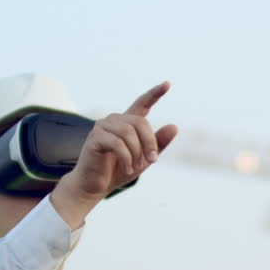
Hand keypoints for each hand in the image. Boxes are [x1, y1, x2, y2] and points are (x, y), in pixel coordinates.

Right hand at [50, 81, 178, 227]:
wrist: (95, 186)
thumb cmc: (118, 171)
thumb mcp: (144, 159)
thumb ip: (158, 144)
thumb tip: (174, 126)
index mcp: (127, 123)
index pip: (142, 103)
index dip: (155, 93)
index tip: (168, 84)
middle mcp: (115, 120)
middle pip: (140, 122)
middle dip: (150, 142)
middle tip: (152, 161)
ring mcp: (103, 126)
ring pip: (129, 132)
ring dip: (137, 153)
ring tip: (135, 167)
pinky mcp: (95, 137)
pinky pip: (118, 144)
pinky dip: (126, 158)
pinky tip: (127, 169)